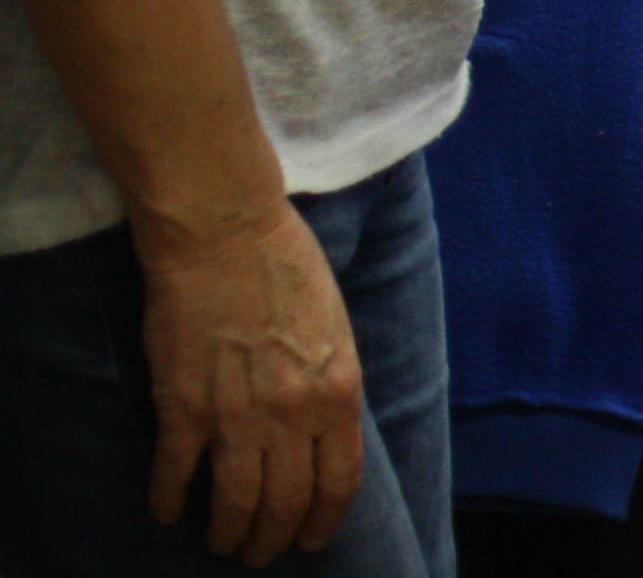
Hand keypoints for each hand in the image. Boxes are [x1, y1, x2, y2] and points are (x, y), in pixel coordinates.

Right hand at [136, 203, 362, 565]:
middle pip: (286, 501)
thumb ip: (331, 384)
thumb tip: (325, 432)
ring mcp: (237, 412)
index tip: (311, 539)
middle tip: (260, 552)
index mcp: (339, 390)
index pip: (339, 480)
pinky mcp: (184, 405)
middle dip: (273, 537)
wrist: (226, 232)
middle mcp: (294, 411)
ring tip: (222, 543)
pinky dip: (170, 499)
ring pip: (235, 500)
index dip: (323, 519)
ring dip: (228, 531)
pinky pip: (177, 473)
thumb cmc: (287, 267)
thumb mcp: (336, 328)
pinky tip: (168, 510)